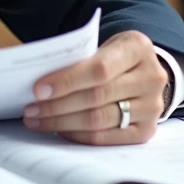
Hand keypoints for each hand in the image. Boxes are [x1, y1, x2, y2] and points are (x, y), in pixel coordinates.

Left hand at [23, 30, 167, 144]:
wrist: (145, 70)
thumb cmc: (114, 55)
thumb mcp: (103, 44)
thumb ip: (79, 59)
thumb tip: (40, 83)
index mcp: (138, 48)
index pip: (99, 69)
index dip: (67, 81)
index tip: (38, 90)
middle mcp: (151, 78)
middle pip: (97, 97)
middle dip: (58, 106)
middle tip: (31, 110)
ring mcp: (152, 107)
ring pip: (100, 120)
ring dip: (63, 123)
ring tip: (38, 121)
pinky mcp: (146, 130)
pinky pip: (107, 138)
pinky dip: (79, 136)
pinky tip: (60, 130)